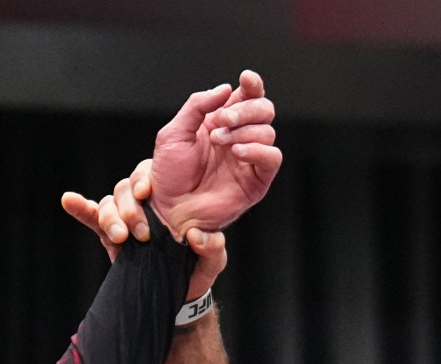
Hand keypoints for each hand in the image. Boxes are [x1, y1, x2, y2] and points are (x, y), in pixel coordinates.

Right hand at [61, 161, 230, 297]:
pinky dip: (79, 209)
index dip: (143, 178)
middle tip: (141, 232)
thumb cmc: (197, 272)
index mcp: (169, 200)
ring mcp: (125, 220)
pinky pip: (91, 218)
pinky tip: (68, 200)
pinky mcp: (109, 237)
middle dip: (129, 207)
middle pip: (125, 189)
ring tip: (121, 237)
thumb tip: (196, 236)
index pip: (151, 176)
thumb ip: (213, 250)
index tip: (146, 192)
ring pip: (108, 204)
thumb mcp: (213, 262)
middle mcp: (145, 205)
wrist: (178, 297)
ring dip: (110, 217)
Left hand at [152, 71, 279, 235]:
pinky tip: (236, 152)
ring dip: (244, 131)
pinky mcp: (257, 180)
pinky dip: (257, 150)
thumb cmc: (169, 173)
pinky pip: (272, 158)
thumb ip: (197, 106)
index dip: (253, 85)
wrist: (168, 207)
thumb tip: (226, 89)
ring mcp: (250, 159)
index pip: (248, 96)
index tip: (246, 78)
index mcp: (223, 121)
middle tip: (222, 120)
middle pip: (264, 109)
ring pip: (267, 132)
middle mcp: (240, 137)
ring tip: (219, 141)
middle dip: (246, 109)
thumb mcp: (174, 133)